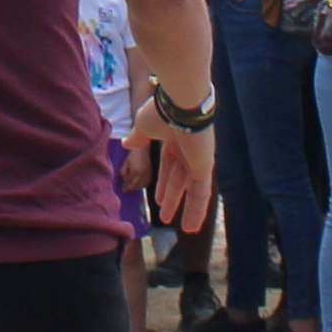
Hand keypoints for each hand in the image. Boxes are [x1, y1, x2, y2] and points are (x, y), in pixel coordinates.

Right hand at [133, 116, 216, 241]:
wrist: (181, 102)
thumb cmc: (161, 111)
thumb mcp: (144, 127)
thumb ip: (138, 138)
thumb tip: (127, 143)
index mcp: (173, 140)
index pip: (168, 166)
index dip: (163, 183)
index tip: (158, 199)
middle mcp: (188, 151)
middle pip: (179, 180)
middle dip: (173, 197)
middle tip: (166, 216)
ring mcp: (198, 159)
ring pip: (193, 190)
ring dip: (187, 209)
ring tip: (185, 229)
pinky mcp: (204, 166)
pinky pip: (201, 193)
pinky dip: (197, 210)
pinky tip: (193, 227)